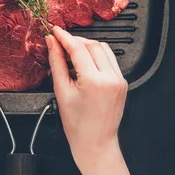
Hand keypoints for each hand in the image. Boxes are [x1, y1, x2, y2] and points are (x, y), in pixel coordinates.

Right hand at [46, 26, 127, 173]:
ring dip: (87, 47)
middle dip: (76, 41)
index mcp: (94, 81)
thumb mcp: (61, 92)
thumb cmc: (77, 125)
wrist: (95, 143)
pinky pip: (110, 60)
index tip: (55, 31)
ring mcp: (119, 80)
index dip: (64, 37)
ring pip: (104, 49)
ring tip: (72, 55)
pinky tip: (84, 65)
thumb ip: (57, 63)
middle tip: (60, 43)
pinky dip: (97, 56)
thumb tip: (52, 43)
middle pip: (93, 45)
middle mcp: (110, 78)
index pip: (78, 48)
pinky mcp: (123, 82)